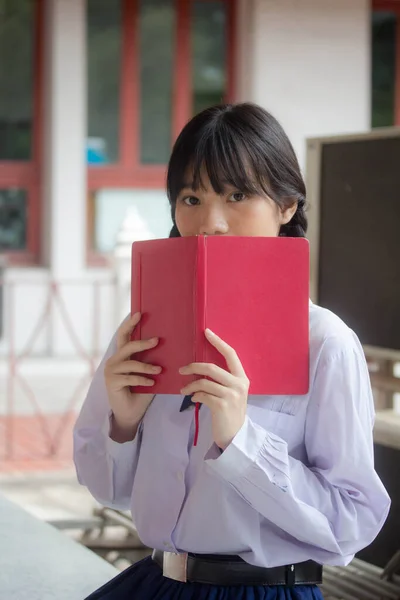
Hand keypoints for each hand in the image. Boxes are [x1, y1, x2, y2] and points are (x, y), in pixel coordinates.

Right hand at [104, 313, 160, 441]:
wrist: (130, 412)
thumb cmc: (140, 392)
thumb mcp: (148, 374)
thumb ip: (152, 361)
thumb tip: (171, 348)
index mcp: (122, 356)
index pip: (124, 336)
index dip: (130, 324)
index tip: (139, 313)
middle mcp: (114, 361)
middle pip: (127, 346)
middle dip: (142, 343)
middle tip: (157, 340)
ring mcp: (111, 372)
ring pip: (131, 364)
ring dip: (146, 366)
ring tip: (159, 370)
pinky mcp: (112, 382)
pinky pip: (130, 378)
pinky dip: (142, 380)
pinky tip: (152, 383)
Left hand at [179, 329, 248, 449]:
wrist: (234, 435)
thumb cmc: (229, 411)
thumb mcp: (231, 392)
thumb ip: (223, 379)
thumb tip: (202, 367)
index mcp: (242, 377)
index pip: (230, 354)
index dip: (218, 342)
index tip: (207, 332)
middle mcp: (239, 384)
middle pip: (211, 367)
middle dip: (193, 367)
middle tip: (181, 370)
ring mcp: (232, 395)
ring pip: (204, 382)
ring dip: (190, 386)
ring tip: (183, 390)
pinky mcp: (222, 406)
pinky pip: (202, 395)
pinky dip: (194, 396)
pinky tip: (194, 399)